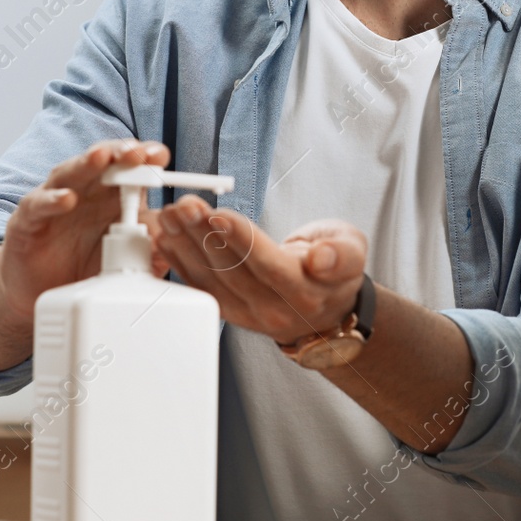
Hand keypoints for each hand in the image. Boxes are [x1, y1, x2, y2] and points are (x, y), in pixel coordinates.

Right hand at [0, 138, 172, 325]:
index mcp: (113, 194)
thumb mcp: (124, 259)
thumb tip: (174, 245)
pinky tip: (66, 199)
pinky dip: (52, 200)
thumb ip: (149, 250)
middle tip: (136, 153)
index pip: (132, 166)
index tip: (160, 158)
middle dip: (120, 153)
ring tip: (102, 158)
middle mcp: (85, 190)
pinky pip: (39, 205)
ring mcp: (54, 201)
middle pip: (104, 161)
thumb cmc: (85, 264)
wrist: (40, 291)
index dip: (146, 158)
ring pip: (70, 173)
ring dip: (86, 164)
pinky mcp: (28, 220)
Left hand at [153, 196, 366, 343]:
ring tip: (170, 215)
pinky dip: (179, 261)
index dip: (241, 240)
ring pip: (210, 278)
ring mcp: (247, 315)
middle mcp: (273, 310)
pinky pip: (200, 287)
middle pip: (232, 270)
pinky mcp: (229, 311)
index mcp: (305, 293)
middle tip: (184, 206)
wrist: (325, 309)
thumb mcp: (354, 252)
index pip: (268, 266)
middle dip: (203, 235)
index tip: (218, 215)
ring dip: (185, 244)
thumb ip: (343, 254)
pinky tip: (166, 239)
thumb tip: (322, 258)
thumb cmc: (337, 270)